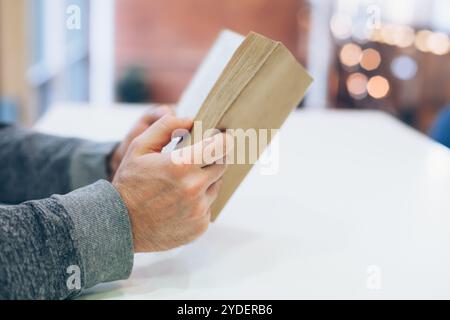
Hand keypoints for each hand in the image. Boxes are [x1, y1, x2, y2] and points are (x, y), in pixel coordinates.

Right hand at [112, 115, 232, 251]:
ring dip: (205, 180)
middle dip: (213, 158)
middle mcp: (194, 189)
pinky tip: (180, 202)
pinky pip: (208, 207)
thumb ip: (165, 127)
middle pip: (221, 165)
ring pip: (215, 186)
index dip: (224, 139)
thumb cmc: (129, 183)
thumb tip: (190, 120)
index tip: (223, 136)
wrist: (120, 226)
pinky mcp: (200, 226)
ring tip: (182, 182)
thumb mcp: (139, 147)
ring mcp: (199, 210)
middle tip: (199, 157)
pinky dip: (199, 201)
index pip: (220, 146)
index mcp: (181, 166)